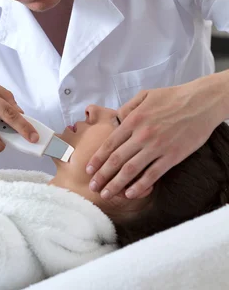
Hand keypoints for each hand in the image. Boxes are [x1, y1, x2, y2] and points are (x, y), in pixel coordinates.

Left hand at [85, 75, 225, 199]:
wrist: (200, 103)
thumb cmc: (172, 97)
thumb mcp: (145, 95)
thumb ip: (128, 108)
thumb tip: (115, 119)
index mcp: (133, 119)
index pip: (110, 143)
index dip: (98, 158)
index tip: (89, 169)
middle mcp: (142, 135)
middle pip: (116, 159)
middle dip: (102, 175)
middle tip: (93, 187)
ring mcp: (157, 147)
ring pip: (131, 170)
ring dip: (116, 184)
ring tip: (107, 194)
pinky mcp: (172, 156)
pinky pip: (152, 174)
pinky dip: (140, 186)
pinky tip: (130, 193)